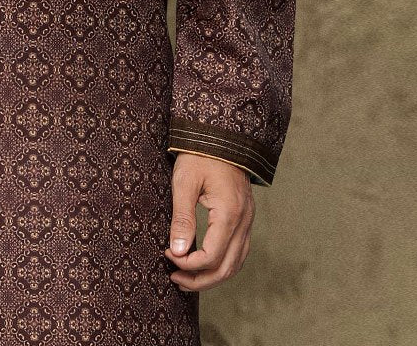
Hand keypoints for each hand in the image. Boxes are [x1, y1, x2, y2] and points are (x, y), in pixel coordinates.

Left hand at [164, 153, 254, 291]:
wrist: (221, 136)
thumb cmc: (199, 155)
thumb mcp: (184, 183)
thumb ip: (182, 218)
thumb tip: (178, 251)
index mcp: (229, 213)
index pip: (211, 257)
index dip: (187, 264)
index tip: (168, 254)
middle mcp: (243, 221)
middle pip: (226, 268)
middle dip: (199, 280)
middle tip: (174, 278)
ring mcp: (248, 221)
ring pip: (235, 264)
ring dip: (211, 276)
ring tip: (186, 276)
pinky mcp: (245, 218)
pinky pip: (238, 252)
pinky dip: (222, 264)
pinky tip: (203, 263)